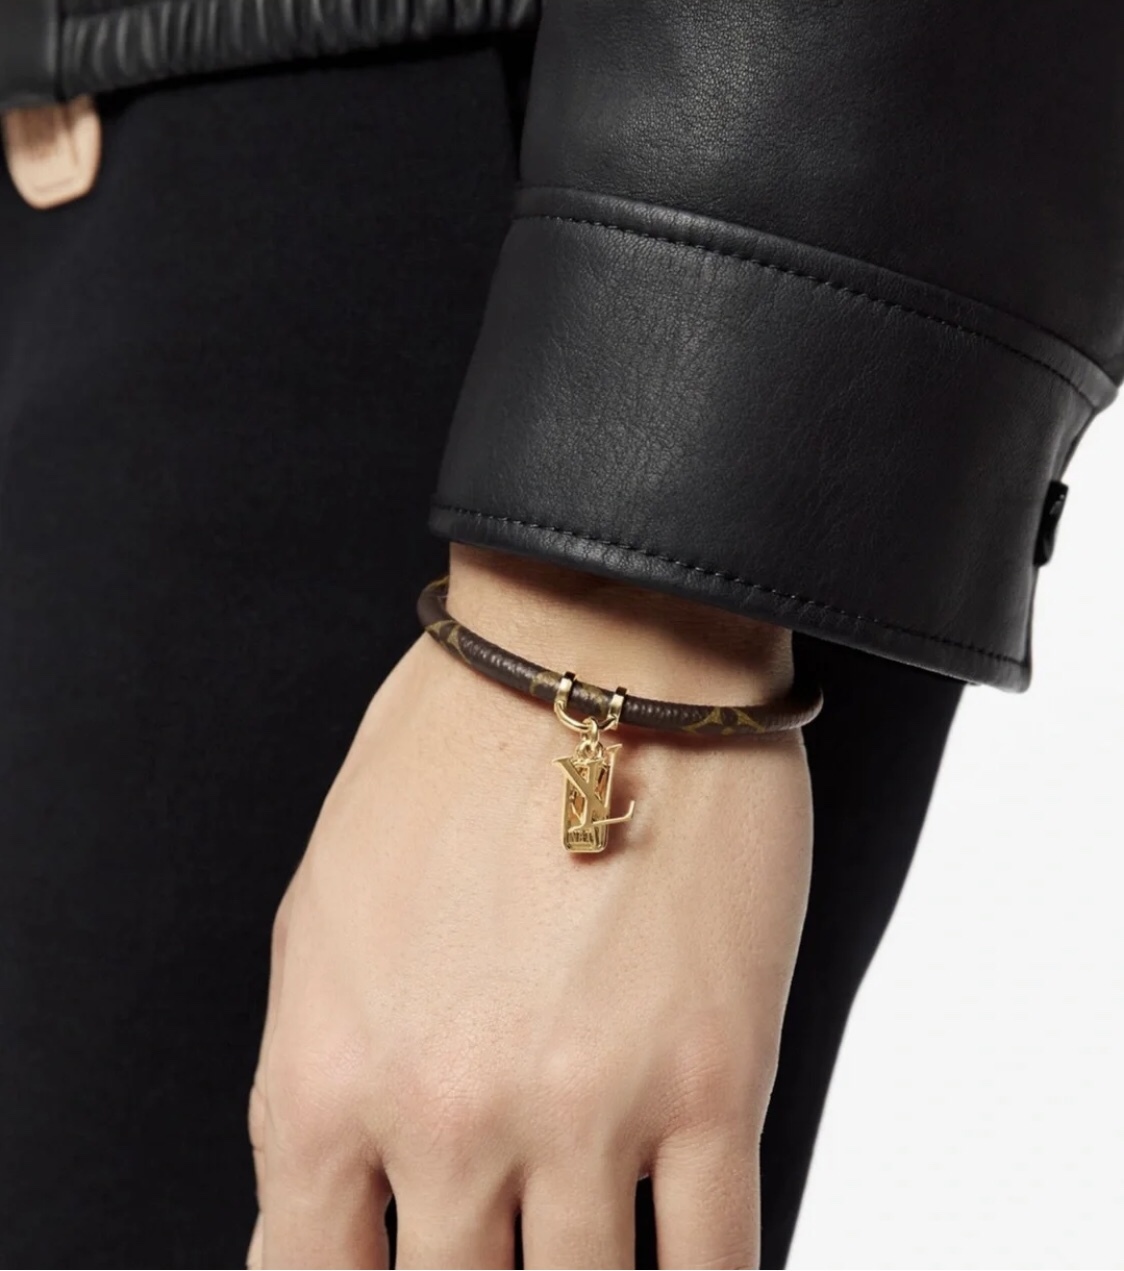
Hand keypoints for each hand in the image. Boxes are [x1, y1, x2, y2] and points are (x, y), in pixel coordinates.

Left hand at [247, 545, 811, 1268]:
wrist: (594, 645)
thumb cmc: (452, 752)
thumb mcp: (323, 912)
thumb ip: (323, 1070)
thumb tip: (354, 1186)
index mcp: (332, 1078)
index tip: (396, 1269)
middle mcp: (451, 1117)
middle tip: (506, 1236)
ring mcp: (590, 1109)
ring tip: (583, 1239)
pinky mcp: (719, 1079)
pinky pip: (717, 1262)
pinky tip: (686, 1269)